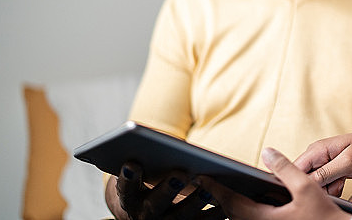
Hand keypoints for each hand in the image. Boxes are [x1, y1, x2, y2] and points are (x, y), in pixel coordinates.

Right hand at [106, 162, 222, 219]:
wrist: (144, 209)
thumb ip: (145, 156)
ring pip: (180, 216)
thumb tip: (160, 140)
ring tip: (208, 188)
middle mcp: (144, 215)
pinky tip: (225, 200)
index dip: (129, 177)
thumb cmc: (145, 178)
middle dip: (168, 189)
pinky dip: (214, 213)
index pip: (126, 188)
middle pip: (155, 204)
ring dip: (195, 202)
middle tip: (181, 174)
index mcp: (129, 198)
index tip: (132, 163)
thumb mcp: (139, 168)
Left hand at [199, 148, 346, 219]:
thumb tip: (268, 152)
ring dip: (231, 204)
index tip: (201, 178)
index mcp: (265, 219)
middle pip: (232, 212)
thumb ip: (286, 169)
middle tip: (206, 183)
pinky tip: (248, 202)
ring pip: (242, 218)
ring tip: (222, 190)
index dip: (214, 189)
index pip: (231, 202)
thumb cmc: (325, 215)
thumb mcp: (306, 187)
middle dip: (219, 196)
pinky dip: (244, 210)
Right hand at [293, 132, 351, 196]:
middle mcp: (316, 155)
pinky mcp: (328, 171)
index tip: (314, 190)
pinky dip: (332, 188)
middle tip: (335, 183)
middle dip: (318, 187)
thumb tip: (307, 182)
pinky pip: (323, 185)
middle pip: (304, 178)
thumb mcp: (348, 162)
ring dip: (327, 188)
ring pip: (314, 184)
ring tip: (340, 181)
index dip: (300, 182)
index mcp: (317, 149)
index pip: (295, 168)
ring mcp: (322, 163)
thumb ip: (326, 172)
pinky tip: (341, 183)